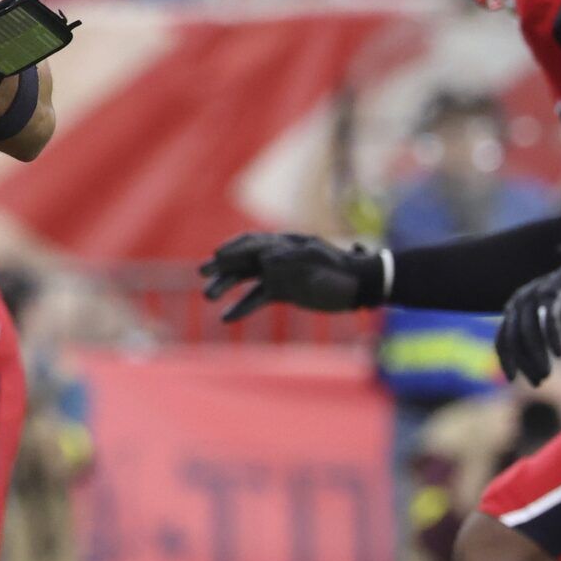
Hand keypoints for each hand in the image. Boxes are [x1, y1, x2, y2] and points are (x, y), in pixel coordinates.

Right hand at [200, 232, 383, 320]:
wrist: (359, 286)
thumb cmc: (339, 269)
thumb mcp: (317, 261)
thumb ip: (290, 258)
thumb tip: (264, 261)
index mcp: (284, 243)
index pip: (252, 243)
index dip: (233, 249)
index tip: (216, 257)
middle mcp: (276, 257)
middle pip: (242, 259)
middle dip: (221, 266)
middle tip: (202, 273)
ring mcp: (278, 274)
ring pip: (245, 279)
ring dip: (226, 286)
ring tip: (208, 296)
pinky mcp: (282, 292)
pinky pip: (256, 298)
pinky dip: (242, 307)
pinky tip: (227, 318)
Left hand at [496, 245, 560, 384]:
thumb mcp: (553, 328)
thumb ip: (540, 345)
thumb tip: (534, 377)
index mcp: (514, 310)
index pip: (503, 339)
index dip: (506, 360)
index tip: (511, 379)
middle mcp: (519, 302)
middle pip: (513, 338)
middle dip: (524, 362)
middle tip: (538, 381)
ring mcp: (534, 295)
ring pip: (529, 331)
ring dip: (537, 355)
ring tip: (546, 374)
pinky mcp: (554, 292)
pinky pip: (549, 318)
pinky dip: (552, 337)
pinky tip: (559, 355)